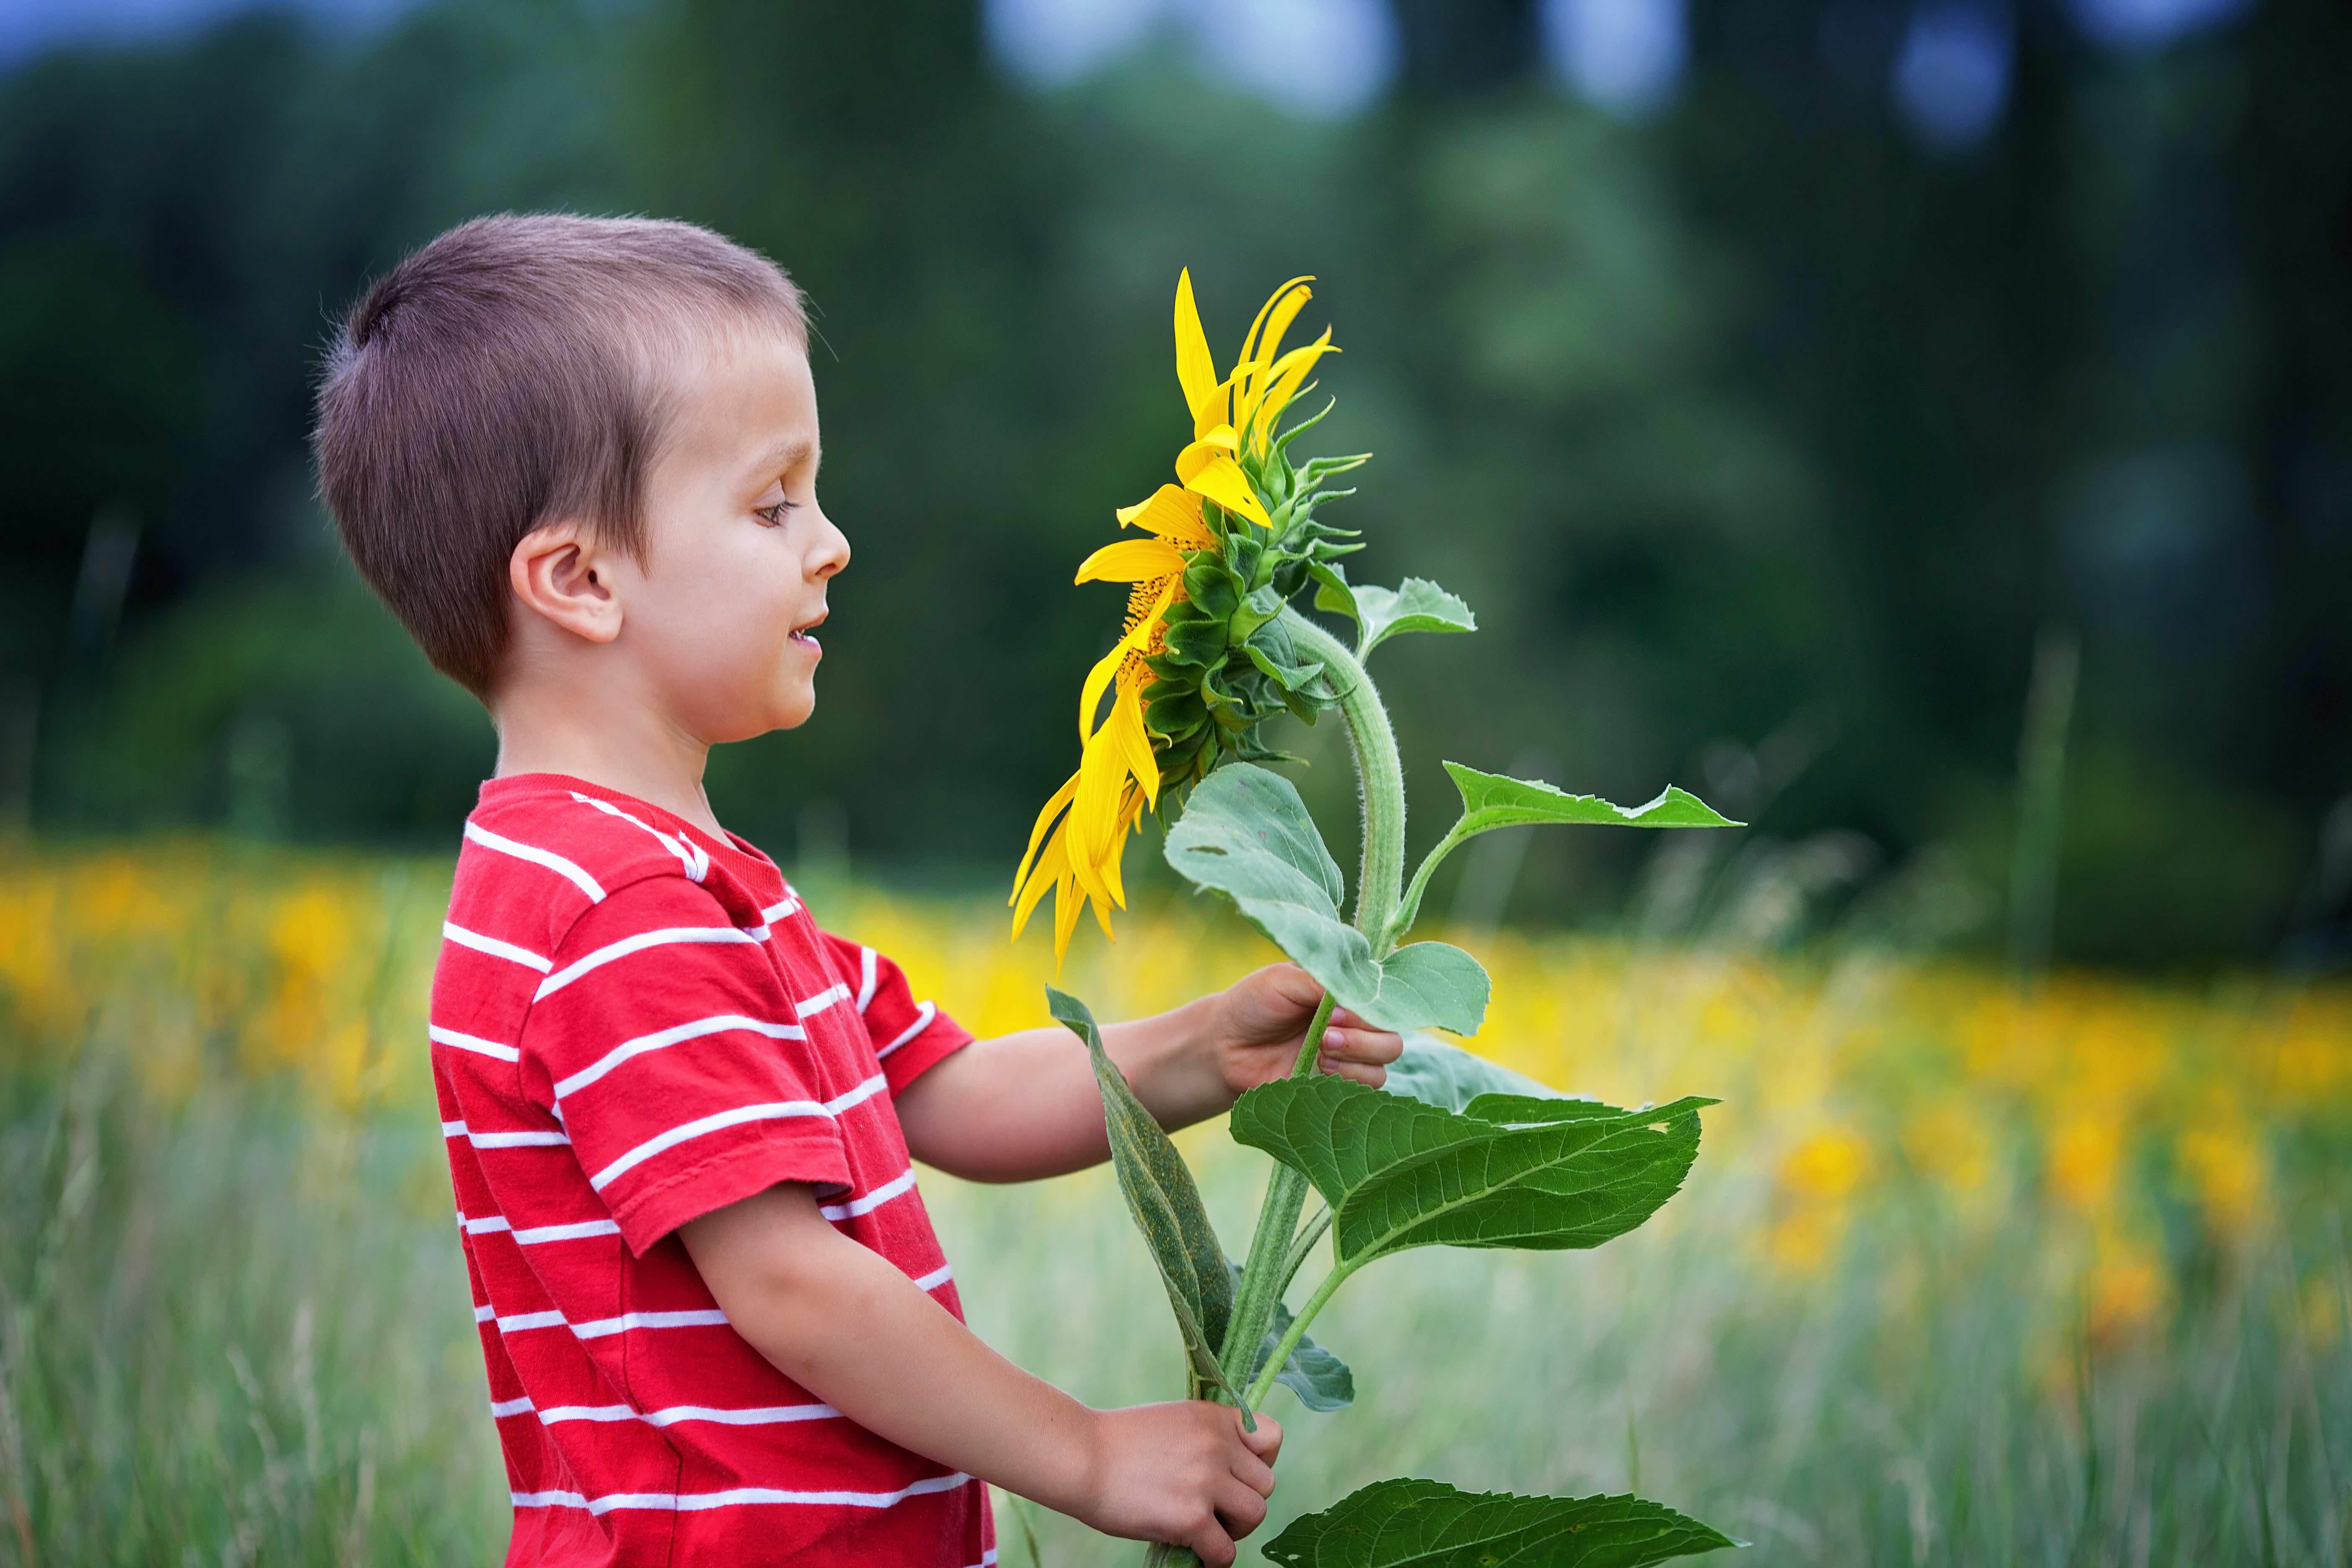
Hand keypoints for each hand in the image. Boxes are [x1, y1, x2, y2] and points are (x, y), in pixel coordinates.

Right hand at [1077, 1402, 1282, 1565]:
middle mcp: (1217, 1445)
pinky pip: (1225, 1551)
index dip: (1261, 1461)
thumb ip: (1207, 1438)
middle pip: (1265, 1484)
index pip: (1272, 1437)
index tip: (1238, 1475)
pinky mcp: (1191, 1517)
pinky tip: (1196, 1554)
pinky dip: (1214, 1559)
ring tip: (1207, 1531)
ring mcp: (1206, 1480)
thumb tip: (1234, 1470)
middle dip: (1244, 1501)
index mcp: (1213, 1418)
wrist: (1080, 1457)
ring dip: (1234, 1529)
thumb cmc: (1118, 1443)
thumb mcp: (1174, 1421)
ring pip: (1254, 1515)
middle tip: (1216, 1511)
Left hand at [1212, 962, 1403, 1100]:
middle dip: (1363, 1038)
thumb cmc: (1253, 1004)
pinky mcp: (1339, 1085)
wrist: (1224, 1046)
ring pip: (1383, 1064)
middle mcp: (1356, 1024)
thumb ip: (1321, 981)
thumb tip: (1357, 989)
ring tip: (1319, 1052)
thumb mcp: (1283, 980)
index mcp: (1348, 992)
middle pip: (1392, 1036)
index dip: (1370, 1008)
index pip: (1386, 999)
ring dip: (1355, 1059)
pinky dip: (1347, 1079)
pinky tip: (1317, 1069)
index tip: (1336, 1010)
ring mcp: (1350, 1056)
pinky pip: (1367, 1088)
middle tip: (1325, 1035)